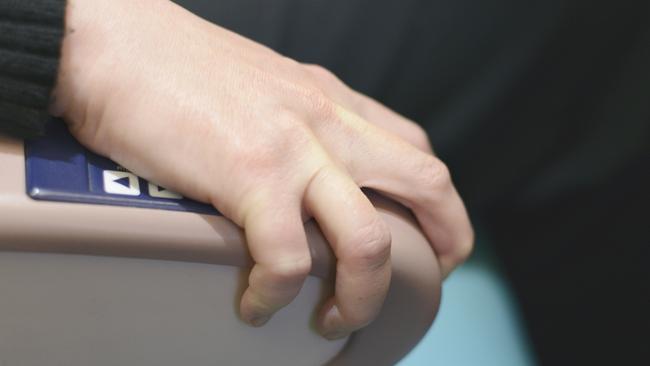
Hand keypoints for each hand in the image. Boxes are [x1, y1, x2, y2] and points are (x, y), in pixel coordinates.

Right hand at [52, 0, 472, 338]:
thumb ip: (297, 124)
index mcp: (331, 100)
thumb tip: (303, 170)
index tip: (433, 236)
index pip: (413, 147)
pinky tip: (256, 304)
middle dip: (447, 240)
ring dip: (363, 294)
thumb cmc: (175, 67)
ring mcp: (293, 148)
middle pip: (426, 182)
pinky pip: (287, 258)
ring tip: (334, 318)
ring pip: (370, 239)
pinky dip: (276, 294)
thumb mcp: (264, 87)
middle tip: (428, 281)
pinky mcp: (249, 175)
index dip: (439, 200)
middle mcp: (327, 121)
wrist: (113, 43)